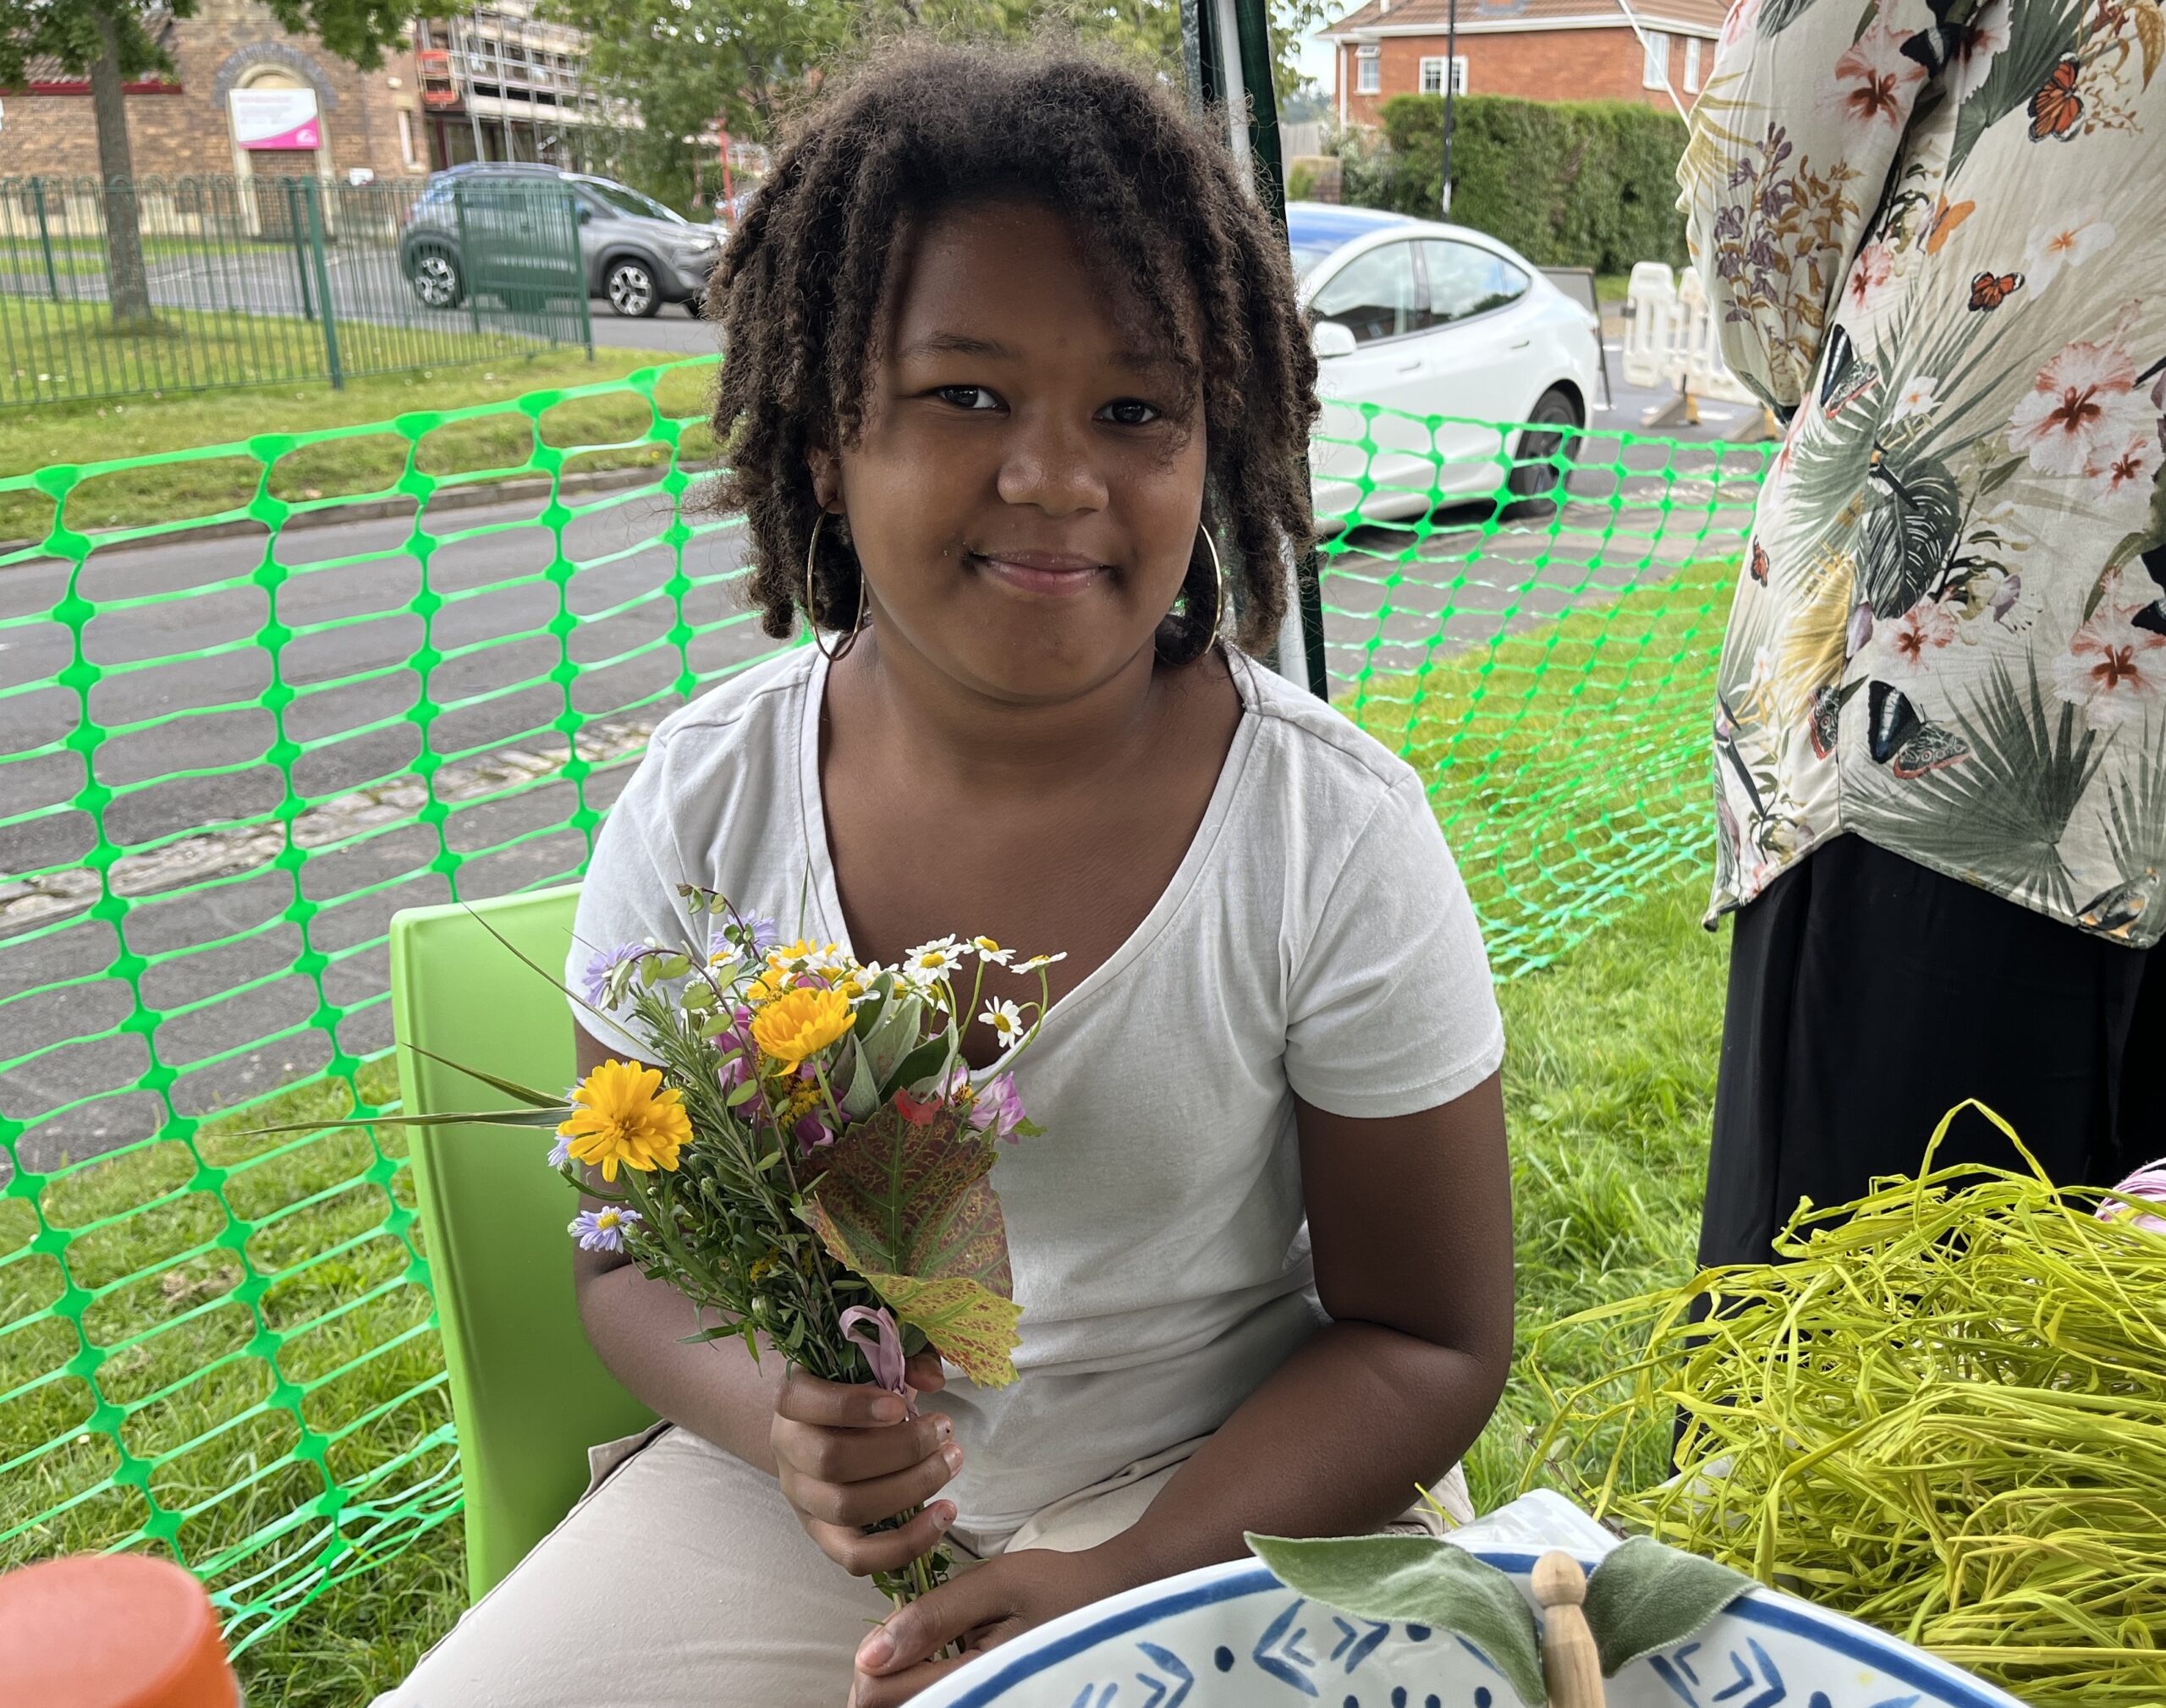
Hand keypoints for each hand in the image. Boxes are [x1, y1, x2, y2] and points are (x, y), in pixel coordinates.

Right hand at [771, 1351, 957, 1576]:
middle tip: (944, 1430)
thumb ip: (904, 1354)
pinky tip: (943, 1516)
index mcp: (792, 1401)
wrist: (824, 1432)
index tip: (900, 1404)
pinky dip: (905, 1543)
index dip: (851, 1405)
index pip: (799, 1401)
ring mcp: (803, 1499)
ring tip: (951, 1462)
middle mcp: (788, 1452)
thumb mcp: (875, 1360)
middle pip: (833, 1460)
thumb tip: (930, 1379)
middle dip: (901, 1448)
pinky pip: (857, 1557)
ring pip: (847, 1508)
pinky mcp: (825, 1536)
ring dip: (911, 1488)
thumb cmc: (857, 1391)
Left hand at [848, 1544, 1141, 1707]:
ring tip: (925, 1642)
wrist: (1111, 1600)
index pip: (887, 1696)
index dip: (870, 1665)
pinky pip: (939, 1699)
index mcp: (980, 1679)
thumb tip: (869, 1654)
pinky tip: (940, 1657)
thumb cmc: (1058, 1586)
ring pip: (912, 1707)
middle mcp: (981, 1702)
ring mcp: (987, 1702)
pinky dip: (925, 1682)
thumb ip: (934, 1616)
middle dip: (883, 1675)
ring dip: (903, 1680)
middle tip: (904, 1634)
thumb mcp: (997, 1583)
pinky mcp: (990, 1700)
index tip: (890, 1630)